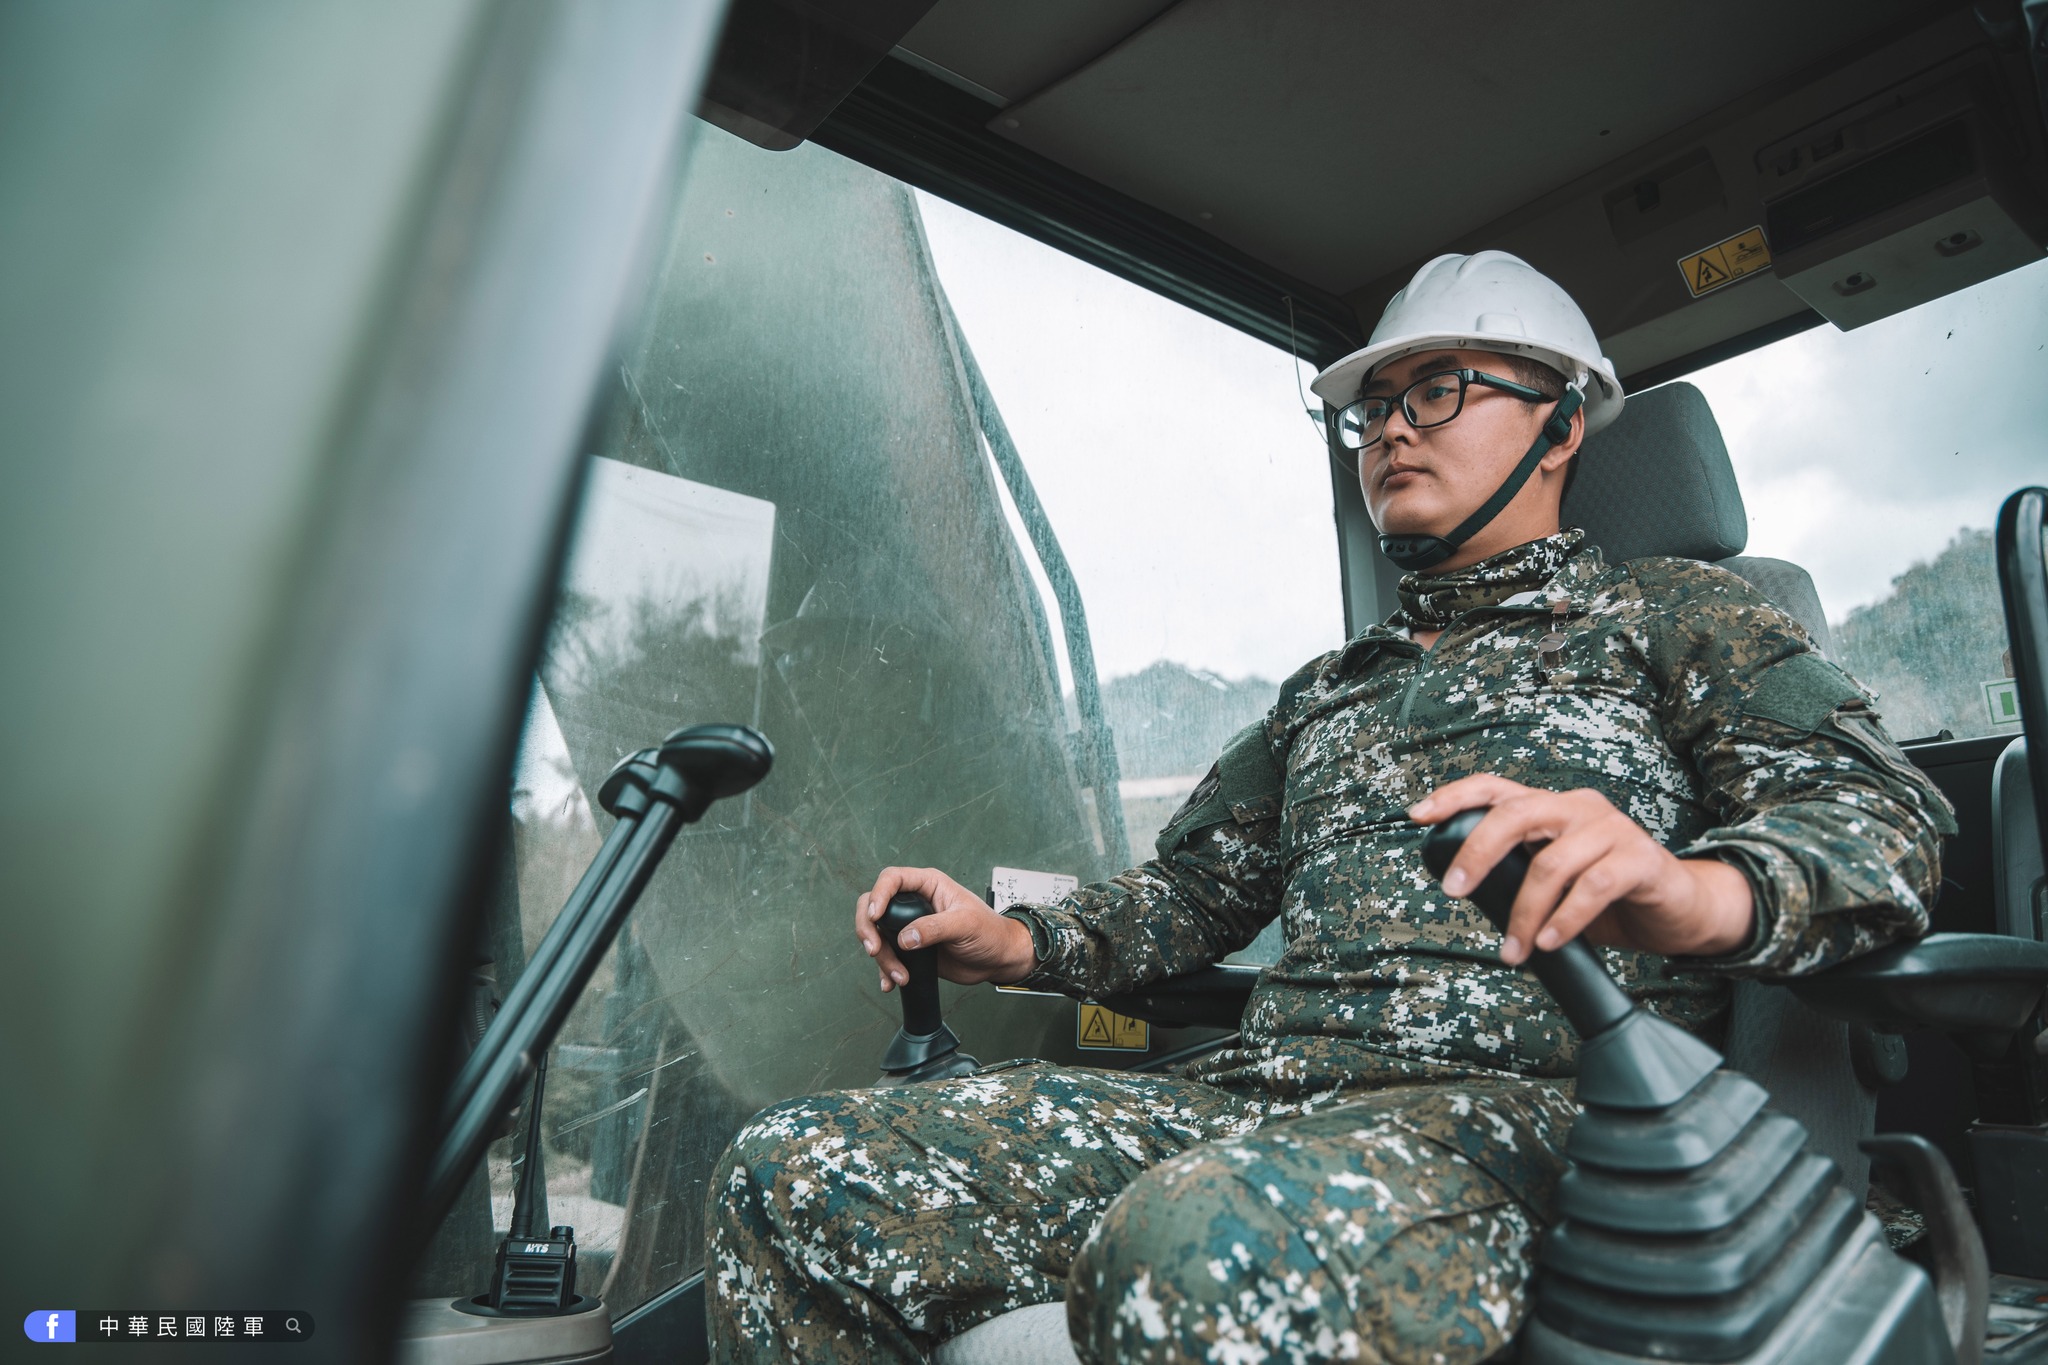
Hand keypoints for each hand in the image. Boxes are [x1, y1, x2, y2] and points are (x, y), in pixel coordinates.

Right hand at [853, 866, 1037, 992]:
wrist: (998, 960)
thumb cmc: (990, 932)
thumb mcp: (965, 924)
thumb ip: (934, 928)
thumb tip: (905, 938)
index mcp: (928, 885)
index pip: (892, 879)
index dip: (878, 894)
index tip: (876, 915)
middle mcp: (915, 903)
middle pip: (874, 906)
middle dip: (868, 928)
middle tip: (874, 949)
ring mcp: (910, 926)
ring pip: (878, 935)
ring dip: (882, 957)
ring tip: (900, 976)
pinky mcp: (910, 949)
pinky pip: (888, 956)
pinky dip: (885, 971)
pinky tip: (891, 983)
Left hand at [1407, 775, 1753, 965]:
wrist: (1680, 909)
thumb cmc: (1608, 896)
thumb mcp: (1554, 880)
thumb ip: (1517, 876)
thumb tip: (1467, 894)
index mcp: (1550, 808)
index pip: (1494, 788)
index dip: (1453, 797)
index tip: (1417, 815)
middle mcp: (1578, 808)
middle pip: (1515, 815)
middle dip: (1477, 853)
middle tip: (1455, 893)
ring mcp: (1612, 829)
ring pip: (1552, 863)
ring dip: (1524, 914)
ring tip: (1514, 951)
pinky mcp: (1641, 859)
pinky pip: (1594, 887)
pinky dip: (1566, 919)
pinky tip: (1552, 942)